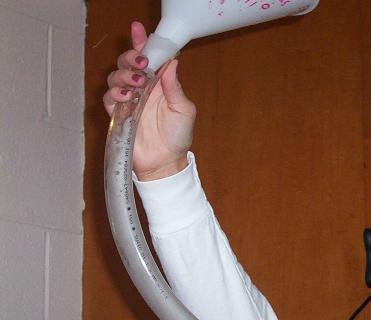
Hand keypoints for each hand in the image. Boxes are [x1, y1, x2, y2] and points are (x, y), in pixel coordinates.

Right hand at [103, 21, 195, 180]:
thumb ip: (174, 87)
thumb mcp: (184, 110)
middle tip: (141, 63)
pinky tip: (126, 96)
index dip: (142, 43)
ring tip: (136, 83)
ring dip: (124, 75)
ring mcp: (129, 101)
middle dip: (131, 58)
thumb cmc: (177, 137)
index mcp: (159, 84)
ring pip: (116, 77)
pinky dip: (115, 93)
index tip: (139, 29)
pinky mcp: (118, 114)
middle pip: (128, 64)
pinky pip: (109, 97)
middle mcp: (142, 89)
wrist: (165, 162)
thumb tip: (172, 62)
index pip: (149, 58)